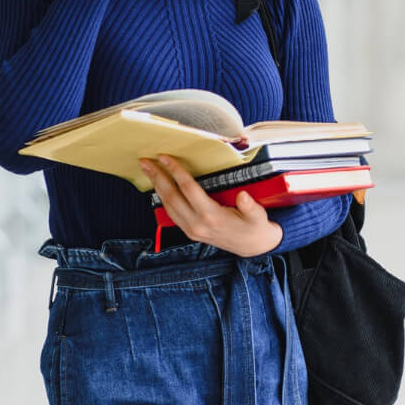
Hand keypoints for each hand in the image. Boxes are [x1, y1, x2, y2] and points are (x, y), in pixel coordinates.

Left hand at [142, 155, 282, 257]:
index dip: (176, 171)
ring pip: (167, 205)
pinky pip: (170, 213)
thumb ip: (251, 207)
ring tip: (148, 170)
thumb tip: (244, 196)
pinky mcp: (189, 232)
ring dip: (156, 187)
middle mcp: (197, 224)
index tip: (165, 157)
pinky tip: (159, 188)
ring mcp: (191, 230)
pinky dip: (162, 198)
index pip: (188, 189)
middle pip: (171, 196)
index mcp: (212, 216)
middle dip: (157, 177)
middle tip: (145, 161)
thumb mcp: (258, 217)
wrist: (252, 247)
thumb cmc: (255, 227)